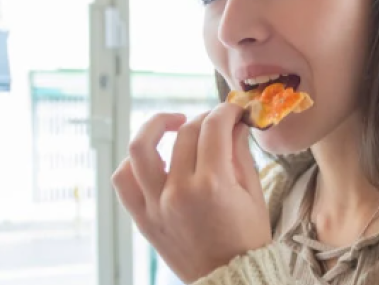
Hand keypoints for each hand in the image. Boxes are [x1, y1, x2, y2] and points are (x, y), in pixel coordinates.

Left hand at [111, 104, 270, 282]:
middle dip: (205, 118)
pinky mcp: (143, 218)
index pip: (214, 127)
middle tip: (217, 122)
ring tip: (173, 123)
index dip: (226, 110)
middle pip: (185, 133)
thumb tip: (235, 124)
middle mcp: (180, 191)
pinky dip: (133, 162)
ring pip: (140, 148)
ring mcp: (156, 204)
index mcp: (213, 184)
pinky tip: (154, 157)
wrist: (231, 279)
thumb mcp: (254, 194)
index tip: (234, 110)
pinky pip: (123, 181)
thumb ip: (240, 154)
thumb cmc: (247, 239)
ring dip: (156, 125)